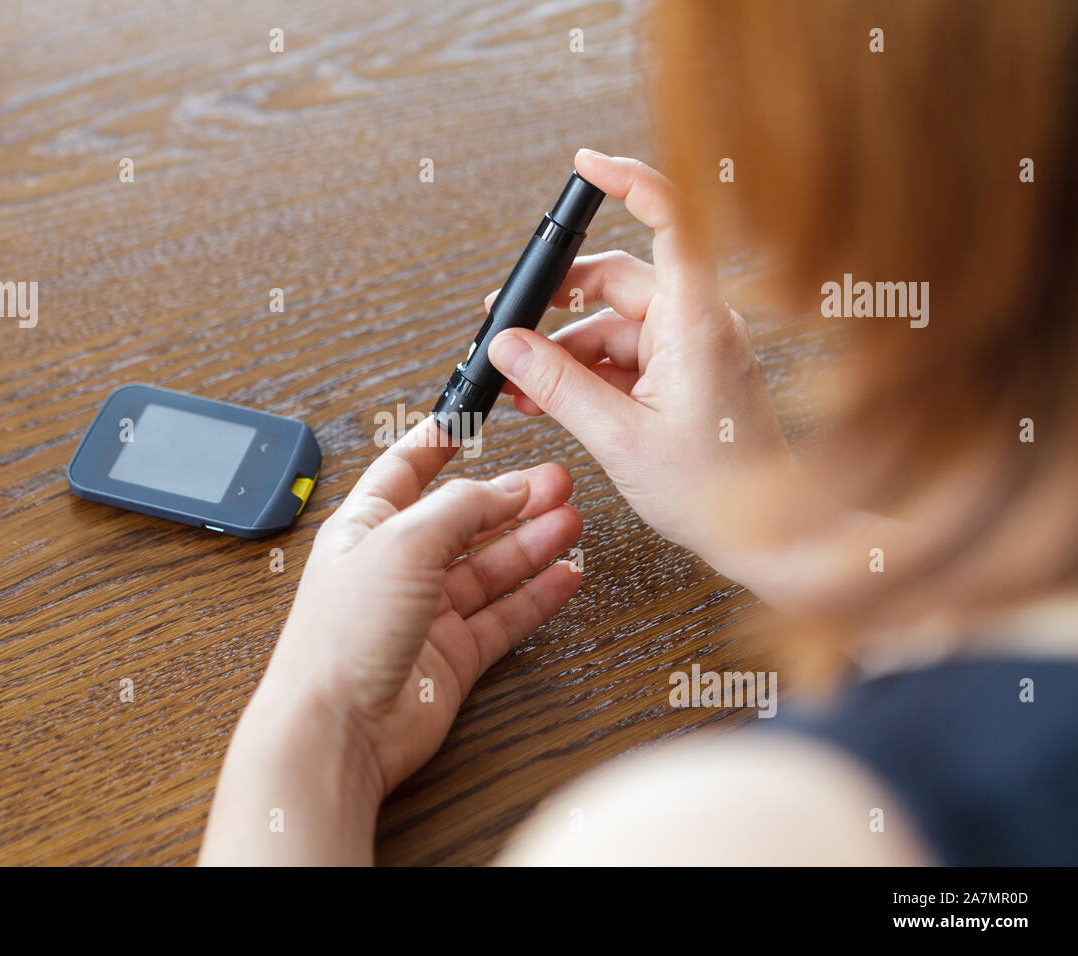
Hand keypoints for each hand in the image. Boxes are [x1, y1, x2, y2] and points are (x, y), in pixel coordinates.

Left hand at [201, 418, 581, 864]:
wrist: (337, 728)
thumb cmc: (341, 637)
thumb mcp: (404, 542)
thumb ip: (460, 508)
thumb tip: (506, 487)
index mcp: (366, 527)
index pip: (406, 471)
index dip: (438, 443)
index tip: (470, 418)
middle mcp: (396, 567)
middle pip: (463, 520)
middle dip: (509, 497)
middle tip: (556, 480)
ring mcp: (426, 614)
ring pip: (490, 567)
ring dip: (531, 542)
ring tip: (571, 519)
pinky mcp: (453, 657)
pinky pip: (505, 617)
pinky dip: (537, 596)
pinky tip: (565, 575)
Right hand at [485, 149, 799, 592]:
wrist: (767, 537)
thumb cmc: (717, 491)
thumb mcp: (619, 438)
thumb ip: (557, 387)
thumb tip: (508, 347)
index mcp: (695, 323)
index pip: (671, 222)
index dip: (629, 182)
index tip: (585, 165)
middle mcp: (696, 325)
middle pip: (617, 282)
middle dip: (557, 304)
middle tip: (507, 326)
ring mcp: (691, 351)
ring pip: (613, 325)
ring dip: (563, 350)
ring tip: (521, 387)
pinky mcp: (684, 377)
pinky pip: (625, 357)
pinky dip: (586, 372)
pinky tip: (549, 397)